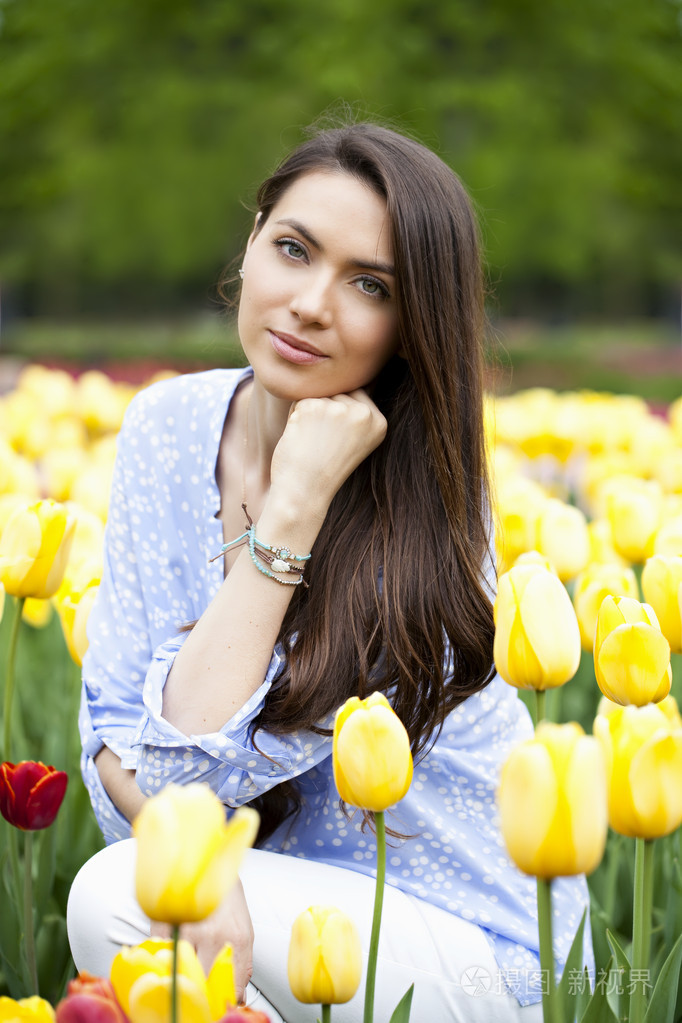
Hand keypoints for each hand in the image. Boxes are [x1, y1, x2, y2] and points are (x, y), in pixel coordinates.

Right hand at [150, 880, 253, 1003]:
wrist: (209, 860)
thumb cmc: (226, 897)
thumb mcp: (243, 930)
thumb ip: (241, 964)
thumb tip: (237, 998)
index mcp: (239, 939)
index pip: (230, 989)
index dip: (221, 1003)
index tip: (215, 1007)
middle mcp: (214, 936)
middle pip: (203, 986)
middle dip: (200, 994)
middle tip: (197, 993)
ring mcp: (187, 929)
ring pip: (179, 973)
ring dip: (179, 977)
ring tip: (182, 971)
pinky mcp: (164, 922)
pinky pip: (160, 954)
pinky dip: (162, 959)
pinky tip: (169, 952)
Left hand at [269, 389, 386, 511]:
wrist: (305, 492)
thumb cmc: (324, 468)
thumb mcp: (353, 439)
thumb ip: (355, 411)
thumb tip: (345, 378)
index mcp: (379, 422)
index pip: (354, 394)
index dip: (337, 415)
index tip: (335, 442)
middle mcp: (364, 413)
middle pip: (336, 391)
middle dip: (323, 412)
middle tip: (323, 444)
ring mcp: (339, 409)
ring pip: (318, 394)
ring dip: (308, 413)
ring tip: (313, 442)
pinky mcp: (314, 407)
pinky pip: (299, 399)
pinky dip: (294, 417)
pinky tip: (301, 438)